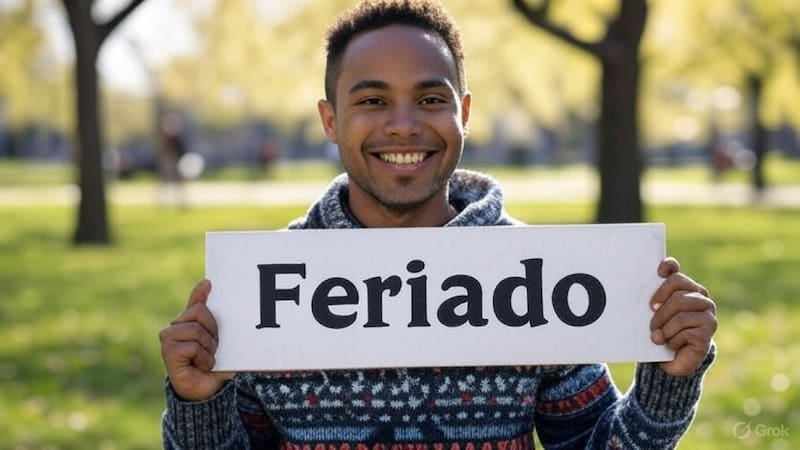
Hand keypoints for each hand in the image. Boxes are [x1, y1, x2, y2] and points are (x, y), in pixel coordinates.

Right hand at [159, 279, 233, 400]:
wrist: (206, 390)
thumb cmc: (213, 364)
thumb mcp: (218, 340)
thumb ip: (214, 319)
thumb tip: (211, 291)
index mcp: (189, 322)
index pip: (195, 302)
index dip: (201, 293)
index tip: (210, 283)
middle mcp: (176, 327)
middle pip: (199, 312)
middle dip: (213, 331)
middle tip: (213, 348)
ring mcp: (168, 338)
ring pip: (196, 329)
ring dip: (208, 347)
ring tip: (207, 358)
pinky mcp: (167, 351)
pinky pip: (192, 346)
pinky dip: (203, 358)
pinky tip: (200, 366)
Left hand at [650, 257, 716, 376]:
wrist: (674, 360)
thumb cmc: (663, 332)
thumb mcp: (655, 316)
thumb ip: (654, 301)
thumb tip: (649, 289)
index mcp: (684, 288)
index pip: (674, 272)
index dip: (667, 268)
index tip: (658, 273)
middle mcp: (700, 297)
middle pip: (677, 294)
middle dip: (660, 313)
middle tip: (652, 325)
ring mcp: (707, 313)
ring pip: (680, 313)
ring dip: (665, 329)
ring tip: (658, 338)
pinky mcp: (709, 330)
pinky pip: (686, 331)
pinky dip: (673, 340)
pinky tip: (672, 345)